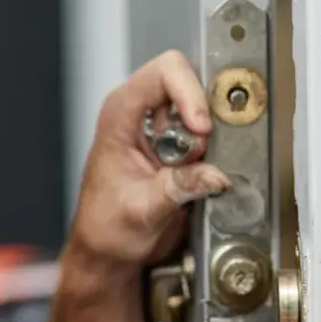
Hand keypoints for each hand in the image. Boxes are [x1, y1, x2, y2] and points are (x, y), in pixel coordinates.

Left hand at [70, 50, 231, 268]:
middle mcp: (134, 112)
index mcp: (118, 116)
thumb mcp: (144, 210)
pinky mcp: (170, 142)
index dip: (189, 93)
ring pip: (196, 103)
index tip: (201, 129)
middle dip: (202, 111)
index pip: (161, 74)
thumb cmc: (106, 227)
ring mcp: (153, 125)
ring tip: (193, 166)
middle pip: (183, 79)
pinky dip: (209, 147)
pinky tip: (196, 171)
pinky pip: (201, 130)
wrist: (105, 248)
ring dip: (206, 133)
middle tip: (203, 148)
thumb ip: (179, 188)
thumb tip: (215, 174)